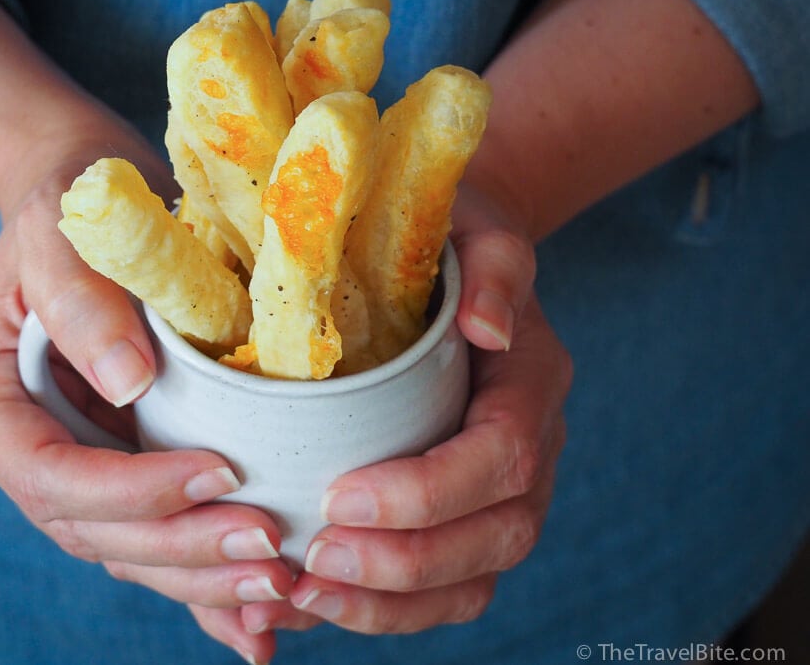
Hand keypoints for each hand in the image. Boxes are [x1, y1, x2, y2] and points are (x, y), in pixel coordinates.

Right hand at [0, 144, 294, 612]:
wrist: (95, 200)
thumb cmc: (71, 199)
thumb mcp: (63, 228)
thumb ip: (82, 298)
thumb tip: (128, 383)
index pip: (48, 475)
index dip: (132, 491)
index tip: (219, 472)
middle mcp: (30, 446)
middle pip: (96, 530)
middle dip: (183, 549)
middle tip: (270, 549)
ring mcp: (80, 464)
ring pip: (134, 550)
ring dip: (205, 578)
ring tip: (281, 586)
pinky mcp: (129, 467)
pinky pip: (163, 540)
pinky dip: (206, 588)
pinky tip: (258, 624)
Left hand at [193, 180, 569, 660]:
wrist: (454, 256)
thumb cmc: (450, 237)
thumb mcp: (475, 228)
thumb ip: (493, 267)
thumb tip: (486, 326)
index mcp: (532, 380)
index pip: (502, 456)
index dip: (429, 492)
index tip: (340, 495)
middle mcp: (532, 445)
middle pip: (496, 535)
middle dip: (405, 564)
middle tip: (314, 563)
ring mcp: (504, 488)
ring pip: (474, 578)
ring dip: (390, 605)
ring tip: (304, 597)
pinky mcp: (467, 513)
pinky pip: (444, 584)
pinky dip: (383, 608)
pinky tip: (313, 601)